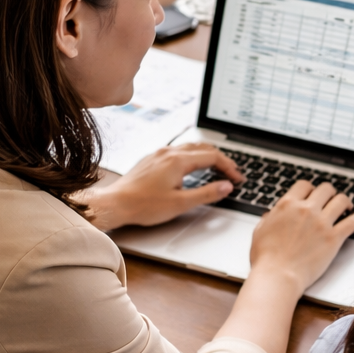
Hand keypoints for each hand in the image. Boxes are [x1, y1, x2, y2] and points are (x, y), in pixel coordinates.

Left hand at [78, 144, 242, 230]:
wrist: (116, 203)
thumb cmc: (143, 205)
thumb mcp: (181, 203)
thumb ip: (207, 193)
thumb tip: (226, 187)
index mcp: (178, 161)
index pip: (212, 157)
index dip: (229, 167)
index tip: (237, 179)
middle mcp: (168, 152)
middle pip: (203, 148)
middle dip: (221, 159)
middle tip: (232, 173)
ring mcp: (159, 154)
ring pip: (190, 147)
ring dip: (207, 156)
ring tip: (217, 169)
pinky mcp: (152, 159)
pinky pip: (178, 151)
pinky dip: (193, 157)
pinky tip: (193, 167)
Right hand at [248, 179, 353, 291]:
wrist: (278, 276)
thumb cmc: (266, 258)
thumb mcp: (260, 231)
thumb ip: (269, 218)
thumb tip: (271, 214)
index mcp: (287, 205)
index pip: (304, 185)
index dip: (310, 189)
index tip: (313, 195)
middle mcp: (306, 210)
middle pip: (326, 189)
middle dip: (329, 193)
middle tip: (331, 199)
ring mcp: (322, 223)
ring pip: (341, 200)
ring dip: (345, 202)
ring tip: (347, 207)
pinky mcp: (334, 238)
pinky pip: (353, 221)